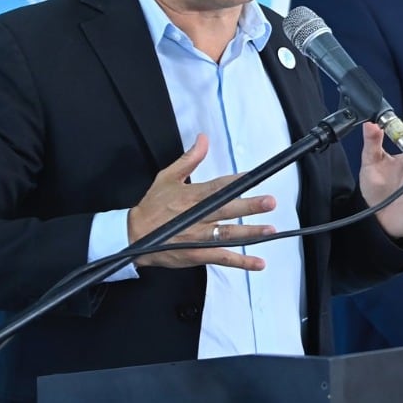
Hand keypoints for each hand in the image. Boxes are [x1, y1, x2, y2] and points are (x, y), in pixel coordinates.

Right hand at [129, 135, 276, 270]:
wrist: (132, 235)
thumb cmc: (152, 206)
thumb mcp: (167, 177)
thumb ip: (189, 159)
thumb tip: (203, 139)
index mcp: (192, 195)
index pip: (219, 186)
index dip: (237, 182)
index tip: (254, 177)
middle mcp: (198, 216)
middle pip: (227, 209)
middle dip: (249, 206)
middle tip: (269, 202)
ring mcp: (199, 237)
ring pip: (228, 234)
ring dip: (250, 233)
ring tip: (270, 230)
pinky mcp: (197, 254)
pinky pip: (222, 257)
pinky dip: (241, 262)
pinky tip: (259, 263)